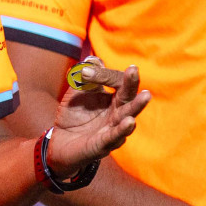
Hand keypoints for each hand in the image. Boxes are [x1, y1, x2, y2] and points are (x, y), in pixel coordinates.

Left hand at [45, 59, 150, 176]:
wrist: (60, 142)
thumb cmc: (74, 114)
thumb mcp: (77, 92)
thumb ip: (84, 77)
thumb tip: (93, 59)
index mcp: (114, 99)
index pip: (117, 82)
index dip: (103, 75)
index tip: (85, 71)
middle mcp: (117, 113)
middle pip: (129, 98)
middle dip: (132, 84)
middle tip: (134, 70)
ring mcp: (112, 130)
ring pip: (127, 118)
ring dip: (136, 107)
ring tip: (146, 96)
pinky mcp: (103, 145)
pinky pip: (114, 137)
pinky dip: (122, 130)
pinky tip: (130, 122)